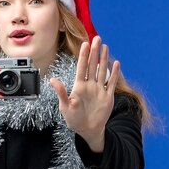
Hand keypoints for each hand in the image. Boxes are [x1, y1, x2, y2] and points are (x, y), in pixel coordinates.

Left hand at [50, 36, 120, 151]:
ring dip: (104, 59)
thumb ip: (61, 92)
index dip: (83, 55)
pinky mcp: (108, 96)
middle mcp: (90, 85)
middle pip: (92, 65)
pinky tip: (116, 63)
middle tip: (97, 38)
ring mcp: (99, 90)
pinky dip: (114, 73)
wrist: (87, 130)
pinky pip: (112, 83)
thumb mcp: (65, 106)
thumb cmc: (74, 119)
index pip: (81, 67)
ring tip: (105, 46)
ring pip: (102, 71)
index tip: (85, 44)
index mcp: (79, 86)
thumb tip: (53, 80)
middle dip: (94, 52)